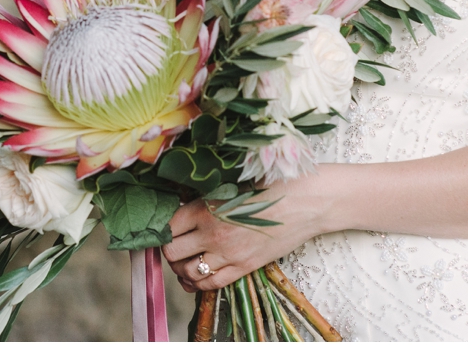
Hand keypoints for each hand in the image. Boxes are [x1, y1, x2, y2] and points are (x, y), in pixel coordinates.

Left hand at [161, 177, 328, 292]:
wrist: (305, 201)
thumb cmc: (272, 184)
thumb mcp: (233, 182)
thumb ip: (208, 195)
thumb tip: (186, 200)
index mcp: (206, 207)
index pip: (168, 226)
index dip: (162, 229)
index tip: (165, 228)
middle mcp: (212, 234)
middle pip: (173, 253)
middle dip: (168, 251)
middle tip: (172, 246)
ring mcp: (228, 254)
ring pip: (188, 273)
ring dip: (180, 270)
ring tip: (182, 263)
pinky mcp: (244, 267)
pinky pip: (212, 284)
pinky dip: (197, 285)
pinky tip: (194, 280)